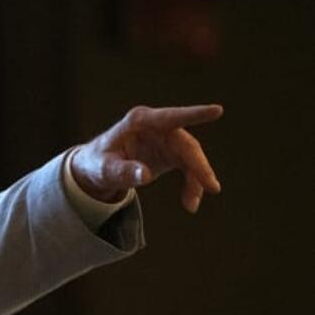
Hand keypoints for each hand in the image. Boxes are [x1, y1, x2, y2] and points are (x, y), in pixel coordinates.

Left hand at [71, 104, 223, 212]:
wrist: (98, 169)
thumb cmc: (98, 163)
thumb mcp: (105, 170)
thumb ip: (123, 171)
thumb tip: (146, 175)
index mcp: (139, 121)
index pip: (170, 118)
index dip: (193, 114)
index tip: (217, 110)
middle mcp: (156, 126)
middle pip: (185, 143)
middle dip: (198, 165)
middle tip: (211, 187)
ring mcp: (165, 138)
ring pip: (191, 157)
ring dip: (196, 179)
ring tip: (191, 204)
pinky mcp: (170, 152)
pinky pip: (188, 167)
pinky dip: (191, 184)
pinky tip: (189, 202)